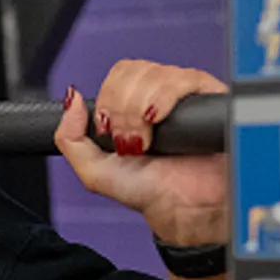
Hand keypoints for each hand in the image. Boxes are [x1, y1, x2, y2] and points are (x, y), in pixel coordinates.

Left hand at [55, 59, 228, 245]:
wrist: (183, 208)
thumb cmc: (149, 191)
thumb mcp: (94, 171)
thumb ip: (70, 138)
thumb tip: (71, 98)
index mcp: (135, 104)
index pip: (120, 74)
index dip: (110, 100)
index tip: (113, 132)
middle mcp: (160, 95)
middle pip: (134, 71)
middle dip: (124, 108)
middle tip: (132, 140)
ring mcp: (185, 95)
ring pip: (155, 74)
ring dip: (142, 108)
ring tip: (150, 140)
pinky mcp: (210, 98)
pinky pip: (185, 78)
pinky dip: (165, 97)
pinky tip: (161, 120)